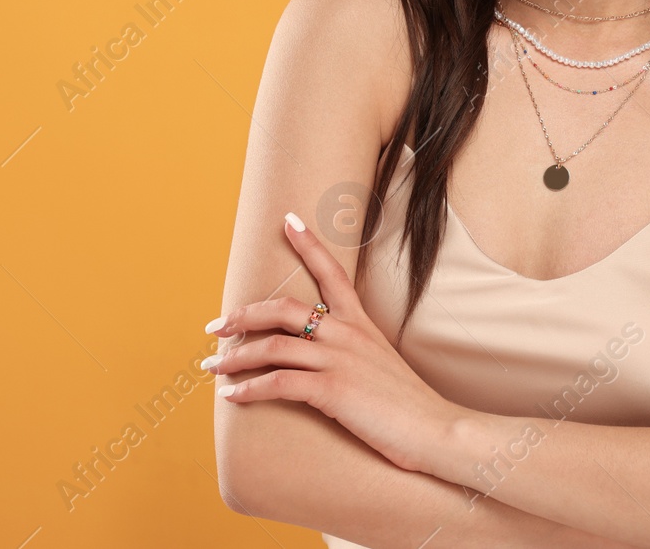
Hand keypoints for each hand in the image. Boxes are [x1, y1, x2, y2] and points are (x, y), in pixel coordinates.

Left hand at [205, 210, 461, 473]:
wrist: (437, 429)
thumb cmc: (408, 404)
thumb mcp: (380, 363)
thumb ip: (353, 352)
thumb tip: (325, 355)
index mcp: (361, 323)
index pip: (332, 272)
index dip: (309, 244)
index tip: (288, 221)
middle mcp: (347, 334)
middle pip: (283, 308)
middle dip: (242, 314)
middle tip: (215, 326)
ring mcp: (339, 360)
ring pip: (273, 345)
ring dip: (235, 357)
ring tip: (212, 366)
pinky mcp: (333, 390)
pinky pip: (278, 383)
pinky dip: (249, 388)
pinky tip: (232, 397)